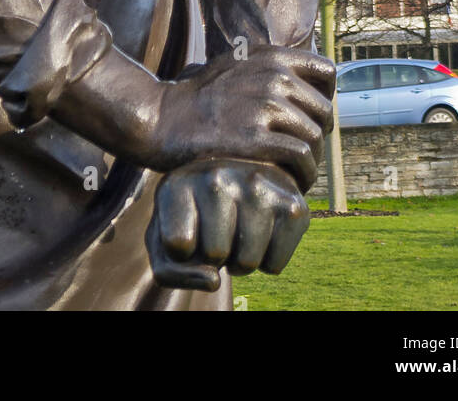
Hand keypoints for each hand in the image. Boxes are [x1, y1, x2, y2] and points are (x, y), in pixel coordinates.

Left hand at [147, 161, 308, 291]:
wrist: (239, 184)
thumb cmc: (195, 222)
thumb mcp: (165, 243)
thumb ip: (170, 272)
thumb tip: (214, 281)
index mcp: (179, 181)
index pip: (177, 245)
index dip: (182, 254)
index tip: (185, 230)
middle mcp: (217, 175)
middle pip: (215, 254)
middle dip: (215, 257)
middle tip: (217, 233)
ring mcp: (257, 185)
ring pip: (246, 262)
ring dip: (240, 261)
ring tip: (238, 232)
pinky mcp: (292, 204)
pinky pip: (274, 266)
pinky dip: (266, 262)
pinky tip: (261, 234)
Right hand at [148, 46, 333, 189]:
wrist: (161, 118)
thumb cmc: (198, 98)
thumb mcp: (235, 65)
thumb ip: (268, 69)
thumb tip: (302, 81)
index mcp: (271, 57)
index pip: (327, 72)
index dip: (325, 98)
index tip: (311, 118)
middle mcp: (273, 76)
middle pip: (325, 112)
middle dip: (319, 137)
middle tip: (302, 155)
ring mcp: (264, 106)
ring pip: (316, 138)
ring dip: (312, 162)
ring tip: (297, 174)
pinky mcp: (255, 137)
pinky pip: (301, 157)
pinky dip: (303, 175)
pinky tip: (291, 183)